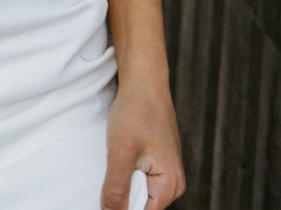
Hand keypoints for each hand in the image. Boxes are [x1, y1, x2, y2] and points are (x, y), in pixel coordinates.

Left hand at [104, 82, 184, 208]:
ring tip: (116, 161)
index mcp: (170, 185)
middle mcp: (173, 183)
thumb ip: (117, 187)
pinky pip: (138, 179)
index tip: (107, 196)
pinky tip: (119, 158)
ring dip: (122, 184)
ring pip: (138, 192)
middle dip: (121, 197)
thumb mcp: (121, 152)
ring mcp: (166, 173)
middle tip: (109, 173)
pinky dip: (125, 173)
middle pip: (141, 205)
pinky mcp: (157, 163)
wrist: (144, 84)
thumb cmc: (136, 113)